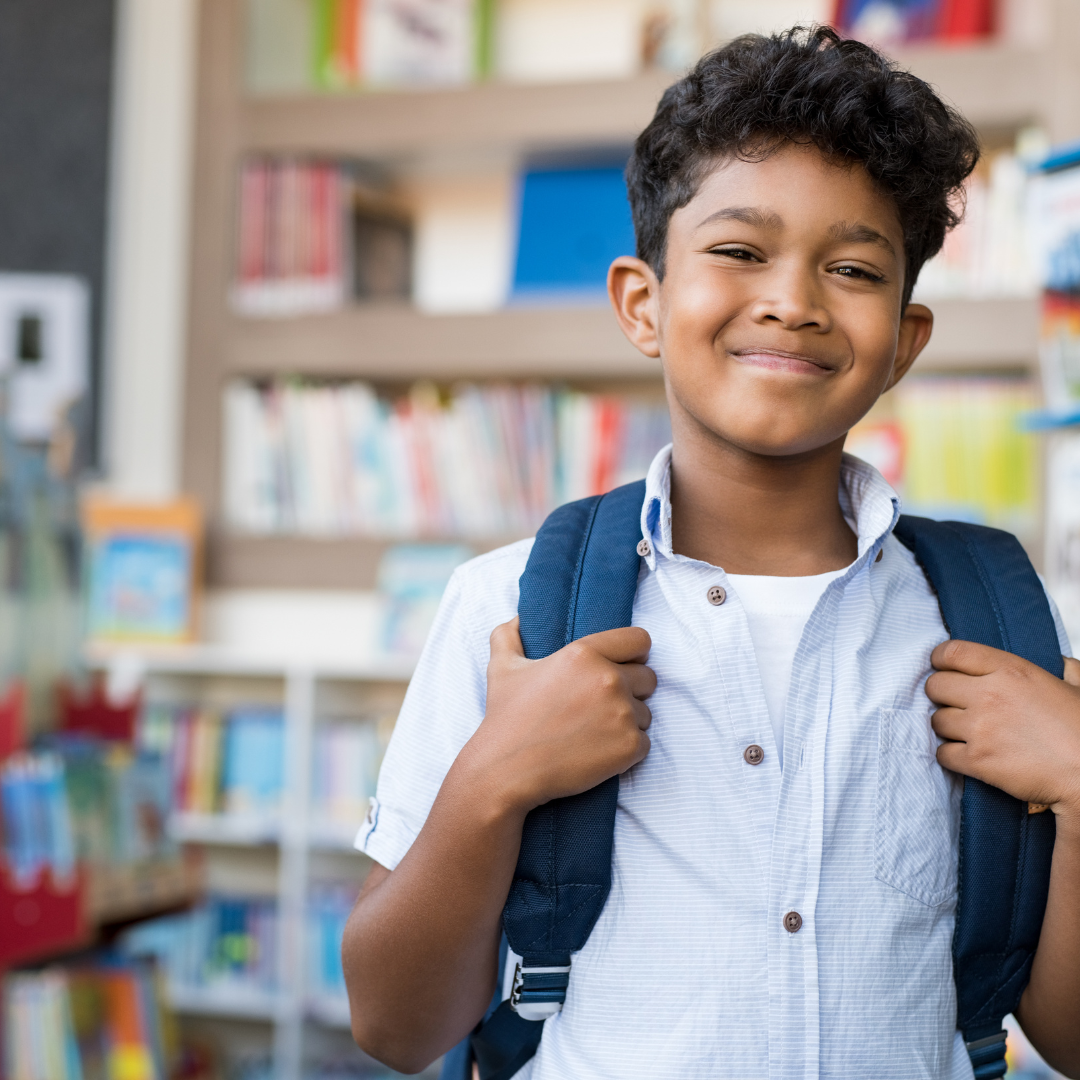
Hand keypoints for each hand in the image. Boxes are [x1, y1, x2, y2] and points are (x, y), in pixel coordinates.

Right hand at [458, 617, 655, 814]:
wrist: (506, 771)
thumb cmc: (506, 719)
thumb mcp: (502, 668)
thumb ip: (509, 635)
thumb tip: (518, 618)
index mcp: (584, 653)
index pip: (639, 640)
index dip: (634, 654)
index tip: (623, 666)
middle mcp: (608, 679)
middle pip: (648, 678)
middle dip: (631, 690)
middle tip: (601, 707)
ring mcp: (622, 714)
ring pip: (646, 713)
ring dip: (627, 722)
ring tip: (594, 732)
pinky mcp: (629, 746)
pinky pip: (644, 743)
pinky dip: (627, 750)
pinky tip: (599, 752)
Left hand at [926, 641, 1079, 822]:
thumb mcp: (1076, 687)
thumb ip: (1061, 668)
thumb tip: (1057, 662)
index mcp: (1011, 671)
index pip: (952, 652)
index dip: (941, 660)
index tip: (942, 668)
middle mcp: (989, 695)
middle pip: (935, 686)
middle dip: (941, 694)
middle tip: (955, 703)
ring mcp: (980, 728)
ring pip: (936, 720)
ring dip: (947, 727)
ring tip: (966, 732)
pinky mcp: (977, 760)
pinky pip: (942, 753)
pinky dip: (950, 756)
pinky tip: (966, 755)